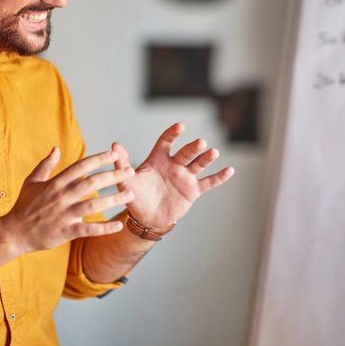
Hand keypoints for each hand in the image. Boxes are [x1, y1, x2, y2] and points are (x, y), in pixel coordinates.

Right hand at [3, 148, 135, 253]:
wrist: (13, 233)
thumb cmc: (24, 206)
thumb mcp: (32, 182)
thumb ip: (46, 165)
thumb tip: (56, 148)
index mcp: (55, 183)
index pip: (80, 167)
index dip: (98, 159)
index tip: (114, 153)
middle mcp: (61, 197)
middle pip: (91, 183)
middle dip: (112, 176)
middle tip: (130, 172)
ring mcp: (63, 214)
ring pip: (92, 205)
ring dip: (113, 199)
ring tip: (130, 195)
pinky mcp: (65, 231)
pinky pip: (88, 229)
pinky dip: (104, 228)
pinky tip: (119, 225)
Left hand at [114, 123, 234, 228]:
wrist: (147, 218)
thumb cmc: (135, 197)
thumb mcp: (126, 181)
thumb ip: (121, 163)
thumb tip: (114, 144)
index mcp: (158, 159)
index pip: (166, 142)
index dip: (172, 134)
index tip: (179, 127)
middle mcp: (174, 164)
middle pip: (186, 153)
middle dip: (193, 148)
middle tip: (200, 142)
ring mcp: (185, 177)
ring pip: (198, 165)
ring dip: (206, 158)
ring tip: (213, 152)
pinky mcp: (194, 190)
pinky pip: (209, 182)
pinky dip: (220, 177)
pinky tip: (230, 170)